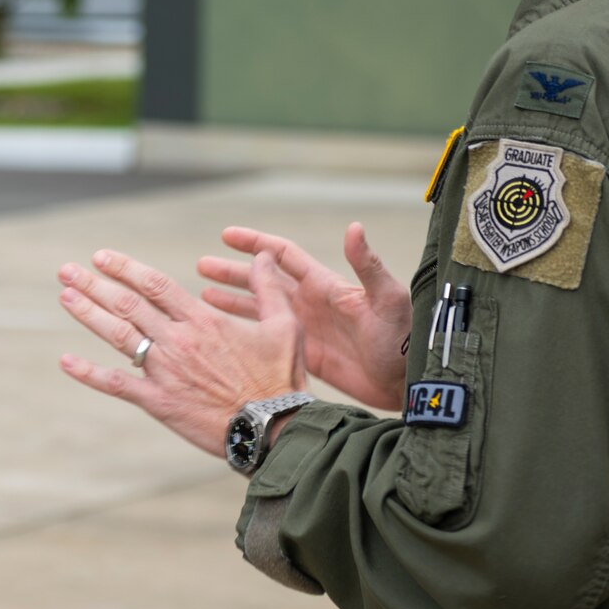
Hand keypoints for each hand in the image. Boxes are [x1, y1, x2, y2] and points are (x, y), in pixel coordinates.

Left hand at [57, 249, 307, 460]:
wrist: (273, 430)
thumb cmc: (281, 379)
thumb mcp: (285, 326)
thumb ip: (269, 289)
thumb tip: (265, 256)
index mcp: (203, 321)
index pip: (156, 285)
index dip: (126, 268)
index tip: (101, 257)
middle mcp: (178, 341)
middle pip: (128, 304)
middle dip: (94, 284)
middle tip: (66, 270)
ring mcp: (165, 371)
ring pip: (118, 336)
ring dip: (88, 314)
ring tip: (64, 295)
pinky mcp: (158, 401)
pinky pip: (117, 384)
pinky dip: (89, 373)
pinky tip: (65, 361)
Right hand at [197, 223, 409, 410]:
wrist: (407, 381)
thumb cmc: (402, 338)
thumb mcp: (387, 299)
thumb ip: (367, 265)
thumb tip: (354, 227)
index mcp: (325, 285)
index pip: (283, 256)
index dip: (255, 243)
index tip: (227, 235)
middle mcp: (310, 302)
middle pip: (263, 280)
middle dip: (233, 272)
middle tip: (201, 265)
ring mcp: (305, 328)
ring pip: (260, 307)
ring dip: (232, 300)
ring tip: (202, 295)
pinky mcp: (303, 353)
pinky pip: (266, 336)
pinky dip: (244, 329)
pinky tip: (224, 330)